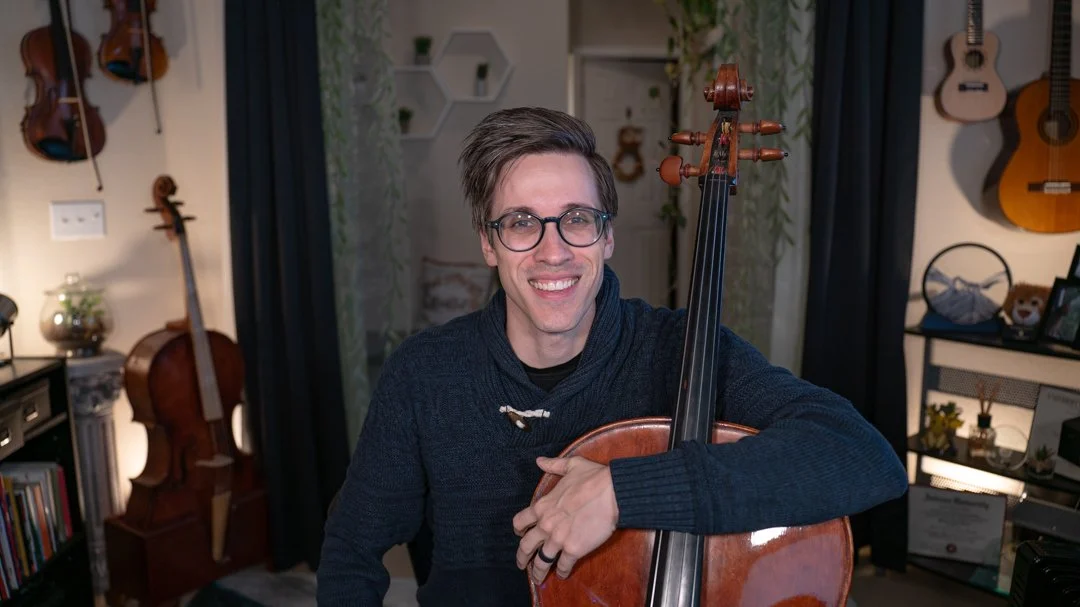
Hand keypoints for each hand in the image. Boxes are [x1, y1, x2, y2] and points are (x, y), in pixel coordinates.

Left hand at [512, 456, 618, 583]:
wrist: (612, 491)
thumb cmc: (594, 478)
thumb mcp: (571, 465)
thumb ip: (553, 465)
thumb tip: (540, 460)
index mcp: (543, 505)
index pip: (521, 521)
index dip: (518, 530)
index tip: (519, 534)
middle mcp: (546, 524)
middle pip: (526, 546)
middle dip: (522, 558)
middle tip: (521, 565)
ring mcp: (558, 538)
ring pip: (542, 560)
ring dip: (538, 571)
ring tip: (538, 578)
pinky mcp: (574, 549)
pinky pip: (563, 565)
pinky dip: (562, 571)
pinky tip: (562, 574)